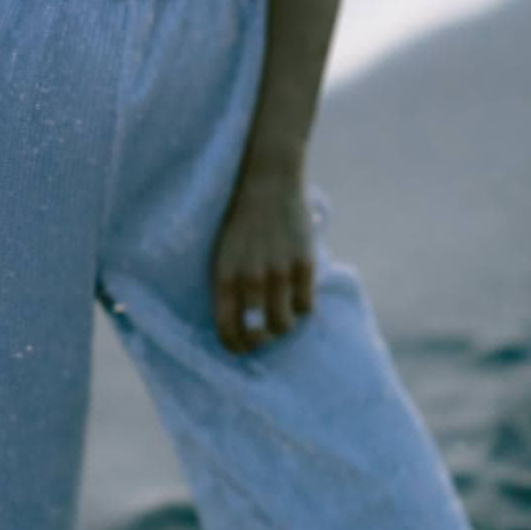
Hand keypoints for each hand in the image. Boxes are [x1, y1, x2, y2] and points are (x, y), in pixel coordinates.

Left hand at [210, 171, 316, 355]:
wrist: (268, 180)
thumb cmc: (242, 219)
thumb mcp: (224, 251)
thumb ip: (230, 285)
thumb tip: (239, 323)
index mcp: (224, 274)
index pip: (227, 329)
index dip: (234, 346)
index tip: (240, 349)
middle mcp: (250, 276)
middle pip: (259, 334)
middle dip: (261, 341)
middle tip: (264, 335)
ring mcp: (279, 271)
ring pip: (284, 324)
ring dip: (283, 325)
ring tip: (282, 314)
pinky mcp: (303, 264)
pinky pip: (306, 305)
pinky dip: (302, 307)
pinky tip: (297, 295)